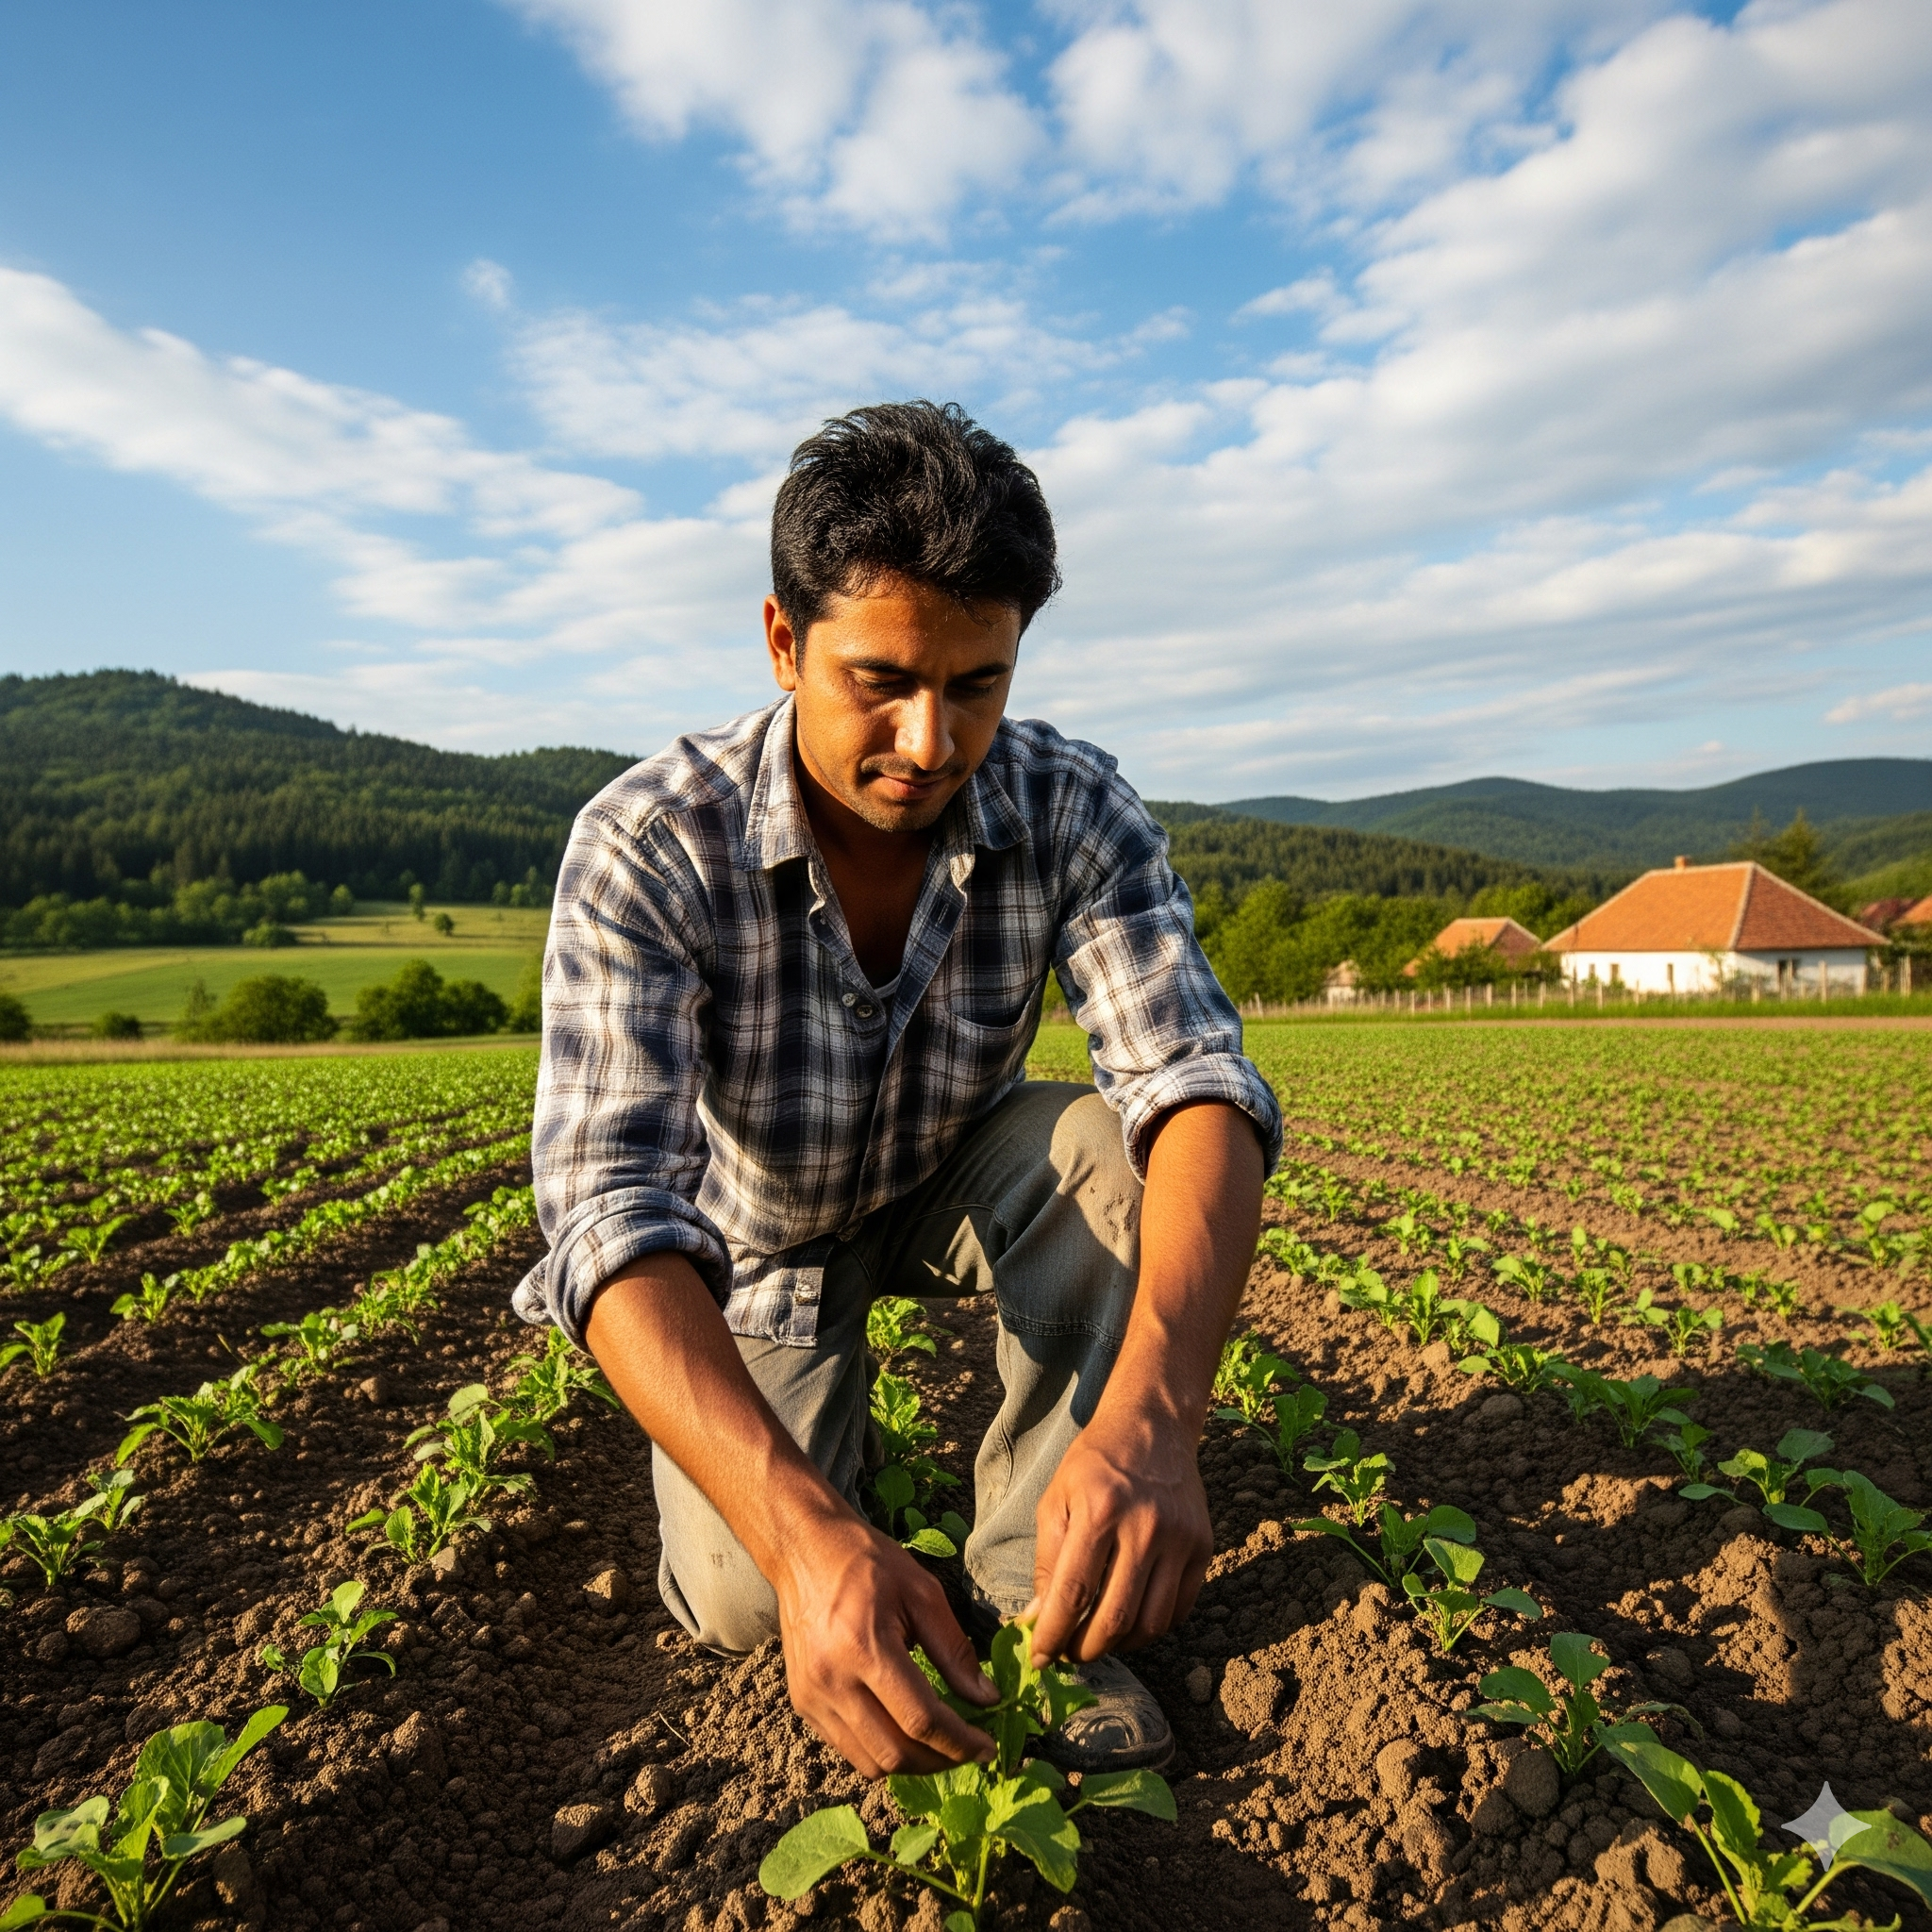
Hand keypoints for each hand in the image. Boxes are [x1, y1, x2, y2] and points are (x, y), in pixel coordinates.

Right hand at [772, 1500, 998, 1777]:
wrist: (805, 1550)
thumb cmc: (868, 1563)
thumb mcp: (922, 1592)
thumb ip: (954, 1650)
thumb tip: (986, 1699)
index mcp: (864, 1649)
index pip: (920, 1719)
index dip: (960, 1742)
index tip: (989, 1747)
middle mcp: (832, 1681)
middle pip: (895, 1753)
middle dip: (941, 1761)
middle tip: (970, 1750)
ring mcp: (812, 1697)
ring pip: (870, 1762)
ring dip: (913, 1764)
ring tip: (941, 1746)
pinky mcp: (802, 1703)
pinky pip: (848, 1749)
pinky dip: (882, 1752)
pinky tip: (905, 1732)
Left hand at [1028, 1403, 1210, 1664]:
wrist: (1152, 1428)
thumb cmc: (1094, 1464)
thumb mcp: (1056, 1498)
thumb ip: (1047, 1561)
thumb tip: (1038, 1619)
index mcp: (1100, 1512)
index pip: (1073, 1593)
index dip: (1053, 1635)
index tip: (1041, 1658)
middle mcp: (1144, 1528)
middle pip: (1115, 1618)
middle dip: (1085, 1650)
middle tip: (1069, 1654)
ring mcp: (1179, 1539)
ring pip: (1151, 1624)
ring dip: (1119, 1646)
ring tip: (1097, 1640)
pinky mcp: (1203, 1548)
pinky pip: (1179, 1610)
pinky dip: (1151, 1630)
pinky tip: (1130, 1623)